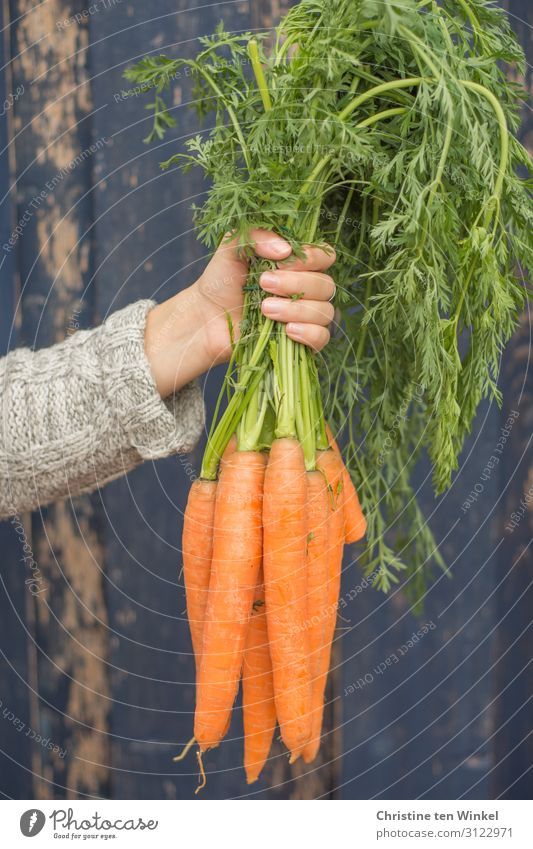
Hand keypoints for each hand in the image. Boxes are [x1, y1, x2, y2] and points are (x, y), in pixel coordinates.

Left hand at [145, 229, 335, 397]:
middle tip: (264, 284)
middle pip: (326, 285)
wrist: (205, 316)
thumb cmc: (221, 280)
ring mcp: (305, 316)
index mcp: (298, 264)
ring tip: (265, 309)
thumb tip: (286, 250)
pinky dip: (309, 333)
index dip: (310, 259)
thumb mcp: (233, 247)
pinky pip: (322, 338)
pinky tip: (288, 330)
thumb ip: (256, 236)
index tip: (280, 262)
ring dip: (297, 309)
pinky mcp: (299, 341)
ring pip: (325, 312)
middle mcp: (306, 289)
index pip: (325, 257)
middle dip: (296, 284)